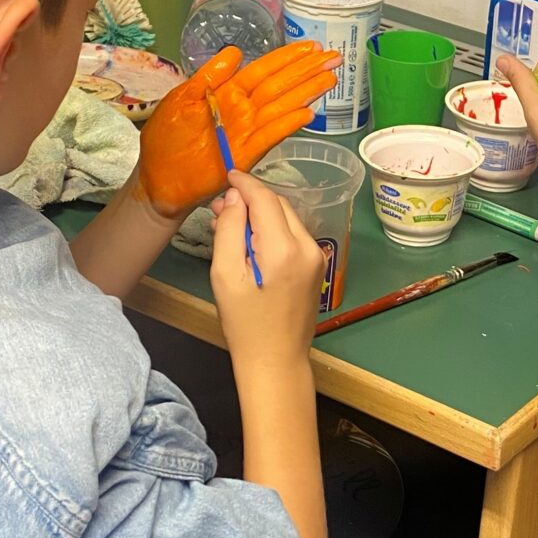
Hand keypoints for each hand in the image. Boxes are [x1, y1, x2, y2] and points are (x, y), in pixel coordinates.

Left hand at [137, 41, 339, 219]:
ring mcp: (248, 131)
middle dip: (308, 71)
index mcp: (227, 91)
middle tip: (334, 57)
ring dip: (307, 93)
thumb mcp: (182, 98)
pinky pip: (272, 136)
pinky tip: (309, 113)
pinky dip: (290, 124)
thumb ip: (209, 76)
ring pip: (283, 107)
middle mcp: (243, 109)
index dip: (288, 58)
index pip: (264, 69)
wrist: (159, 179)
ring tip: (331, 79)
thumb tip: (234, 51)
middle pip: (281, 85)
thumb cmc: (165, 139)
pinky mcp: (247, 154)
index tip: (311, 47)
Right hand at [211, 171, 325, 371]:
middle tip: (220, 209)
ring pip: (286, 219)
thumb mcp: (226, 276)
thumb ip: (230, 231)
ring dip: (261, 215)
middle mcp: (308, 247)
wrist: (276, 361)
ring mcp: (317, 257)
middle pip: (278, 205)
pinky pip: (292, 236)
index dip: (245, 183)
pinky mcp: (317, 267)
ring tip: (230, 226)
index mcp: (285, 249)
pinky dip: (272, 230)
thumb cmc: (245, 324)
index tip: (226, 176)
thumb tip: (236, 198)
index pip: (265, 199)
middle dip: (250, 200)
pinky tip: (251, 243)